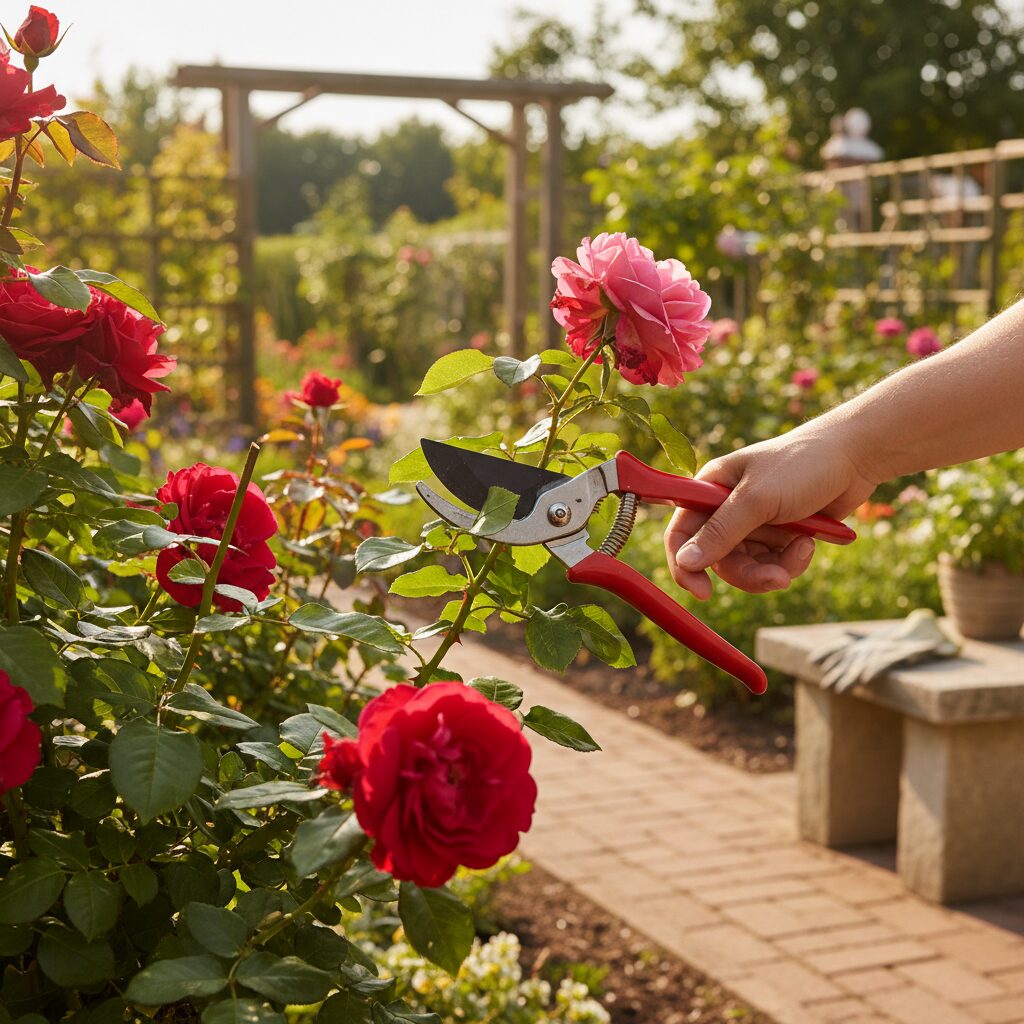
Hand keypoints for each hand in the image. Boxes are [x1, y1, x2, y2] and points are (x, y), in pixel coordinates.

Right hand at [664, 425, 878, 598]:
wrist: (856, 458)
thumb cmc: (801, 465)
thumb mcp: (756, 499)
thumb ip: (720, 532)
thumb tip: (685, 562)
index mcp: (711, 489)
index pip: (681, 532)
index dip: (684, 563)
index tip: (701, 591)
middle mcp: (727, 508)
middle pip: (718, 560)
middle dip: (749, 573)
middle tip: (776, 578)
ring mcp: (754, 524)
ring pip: (748, 568)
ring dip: (775, 567)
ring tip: (803, 550)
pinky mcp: (779, 536)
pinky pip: (773, 565)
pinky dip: (792, 561)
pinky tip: (810, 543)